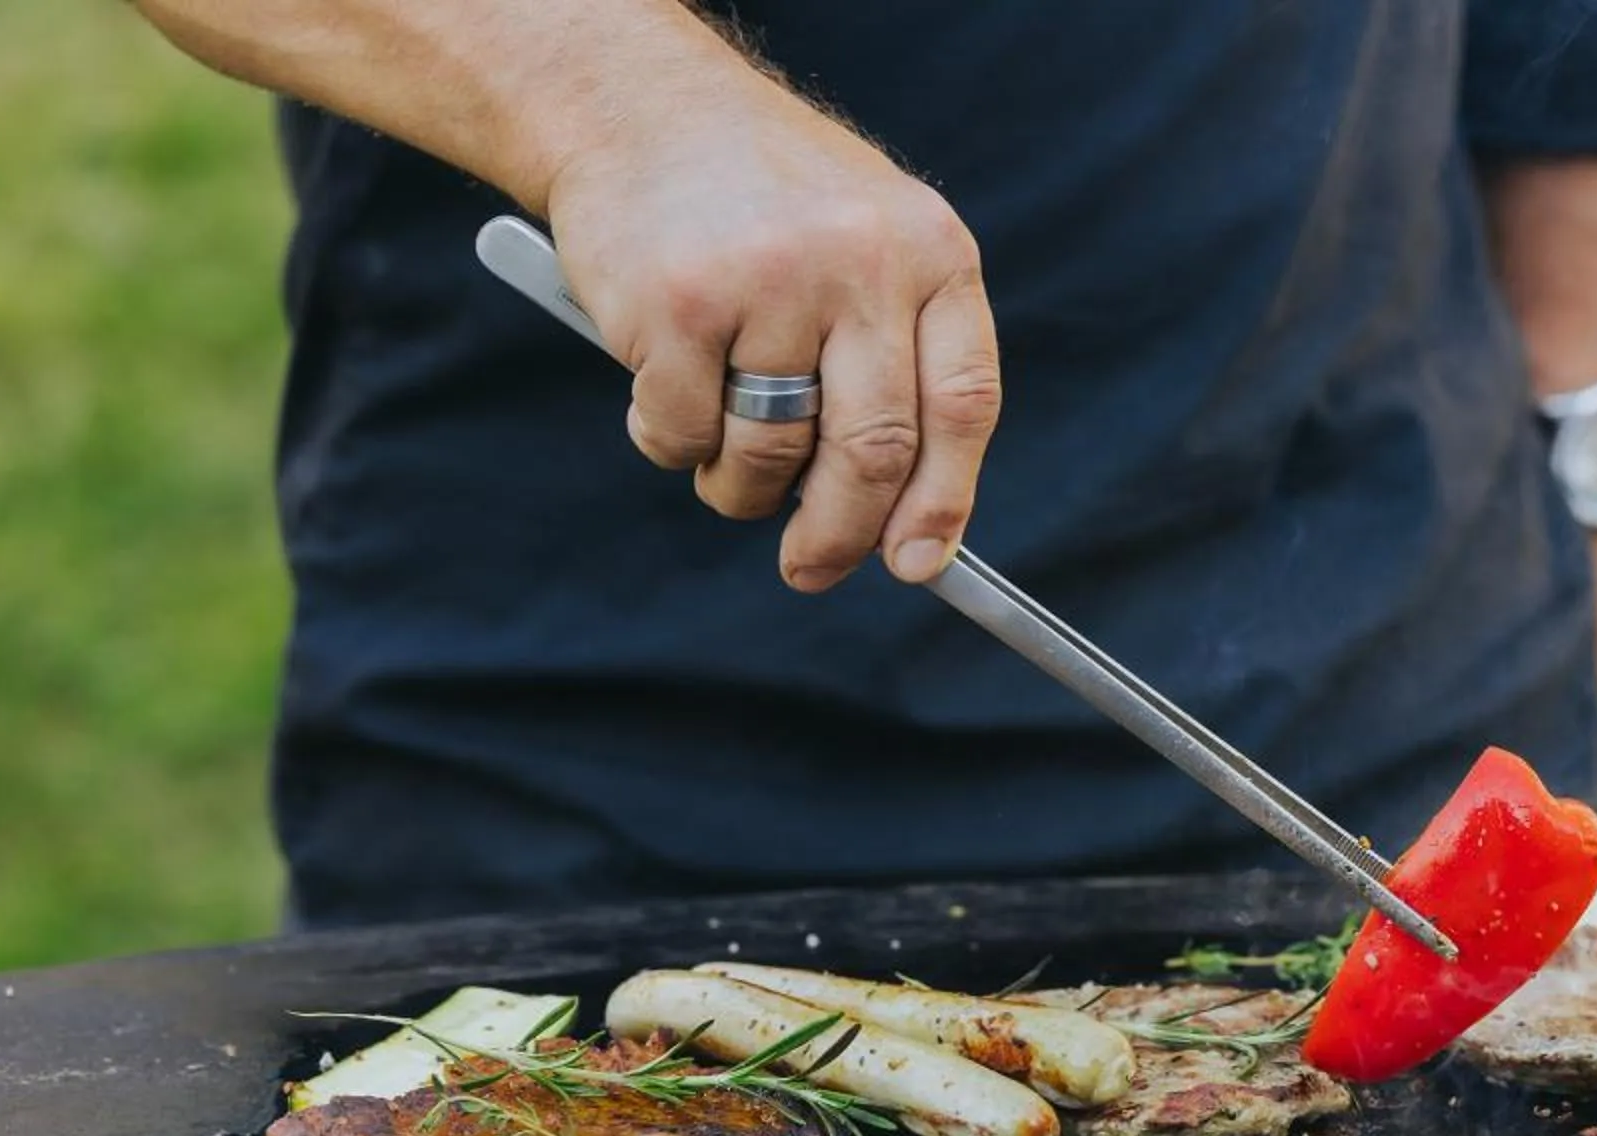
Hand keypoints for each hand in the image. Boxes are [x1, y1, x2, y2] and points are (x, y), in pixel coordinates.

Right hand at [543, 74, 998, 593]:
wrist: (634, 104)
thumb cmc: (762, 201)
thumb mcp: (869, 247)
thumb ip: (899, 365)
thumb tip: (914, 530)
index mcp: (931, 251)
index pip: (962, 404)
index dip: (943, 500)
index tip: (918, 565)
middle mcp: (861, 262)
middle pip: (873, 452)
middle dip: (840, 534)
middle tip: (810, 570)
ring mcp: (768, 282)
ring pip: (770, 456)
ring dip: (740, 486)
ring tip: (722, 452)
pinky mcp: (677, 306)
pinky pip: (683, 434)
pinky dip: (670, 441)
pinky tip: (664, 386)